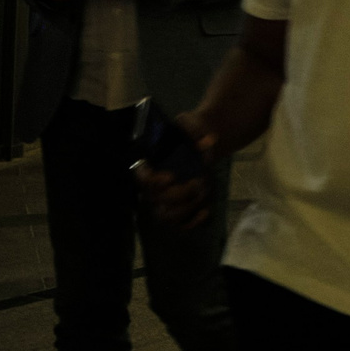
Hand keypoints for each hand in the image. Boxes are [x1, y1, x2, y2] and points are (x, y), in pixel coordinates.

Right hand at [135, 111, 216, 226]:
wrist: (202, 141)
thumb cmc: (190, 133)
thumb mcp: (192, 125)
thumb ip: (197, 131)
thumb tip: (207, 141)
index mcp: (151, 164)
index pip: (142, 178)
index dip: (152, 181)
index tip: (171, 177)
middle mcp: (154, 185)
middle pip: (155, 199)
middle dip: (178, 194)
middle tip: (199, 182)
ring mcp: (165, 199)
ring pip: (165, 216)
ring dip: (185, 209)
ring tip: (203, 194)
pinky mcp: (180, 208)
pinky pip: (179, 225)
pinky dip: (191, 222)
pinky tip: (205, 211)